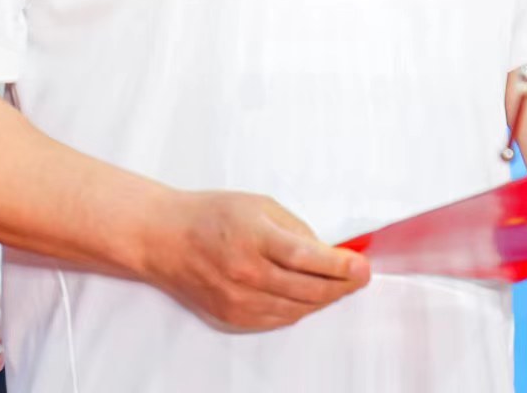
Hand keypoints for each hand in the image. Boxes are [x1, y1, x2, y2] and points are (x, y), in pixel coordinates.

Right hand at [146, 190, 370, 330]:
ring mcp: (239, 299)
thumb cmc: (208, 216)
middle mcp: (247, 273)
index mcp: (254, 238)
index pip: (307, 258)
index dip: (340, 265)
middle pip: (308, 289)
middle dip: (342, 284)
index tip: (361, 266)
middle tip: (359, 276)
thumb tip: (327, 250)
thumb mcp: (258, 206)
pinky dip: (300, 309)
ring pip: (297, 309)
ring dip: (324, 299)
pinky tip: (309, 297)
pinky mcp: (233, 316)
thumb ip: (295, 229)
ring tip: (338, 285)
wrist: (164, 239)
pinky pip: (278, 319)